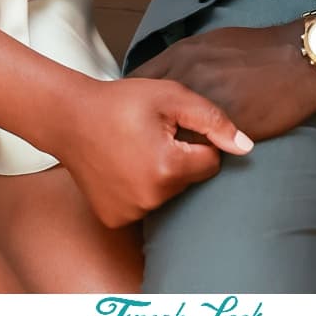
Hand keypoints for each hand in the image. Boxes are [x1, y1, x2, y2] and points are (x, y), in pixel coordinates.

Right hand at [55, 75, 253, 227]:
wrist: (69, 117)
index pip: (211, 161)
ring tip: (135, 147)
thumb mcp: (170, 96)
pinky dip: (140, 188)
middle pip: (190, 179)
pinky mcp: (116, 219)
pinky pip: (145, 205)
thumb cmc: (121, 101)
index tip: (173, 126)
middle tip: (152, 134)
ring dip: (160, 173)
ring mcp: (131, 213)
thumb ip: (213, 119)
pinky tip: (123, 166)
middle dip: (180, 157)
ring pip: (168, 193)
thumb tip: (246, 147)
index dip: (198, 140)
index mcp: (169, 168)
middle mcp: (152, 199)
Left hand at [131, 21, 315, 143]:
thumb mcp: (212, 42)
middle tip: (140, 141)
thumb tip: (163, 78)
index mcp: (182, 54)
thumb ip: (184, 61)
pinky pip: (198, 146)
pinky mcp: (227, 125)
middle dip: (142, 125)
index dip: (134, 102)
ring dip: (164, 143)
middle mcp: (187, 75)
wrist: (297, 59)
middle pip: (147, 109)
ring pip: (169, 131)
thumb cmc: (258, 49)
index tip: (132, 116)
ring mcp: (206, 100)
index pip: (138, 82)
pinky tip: (192, 160)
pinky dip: (192, 153)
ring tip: (161, 155)